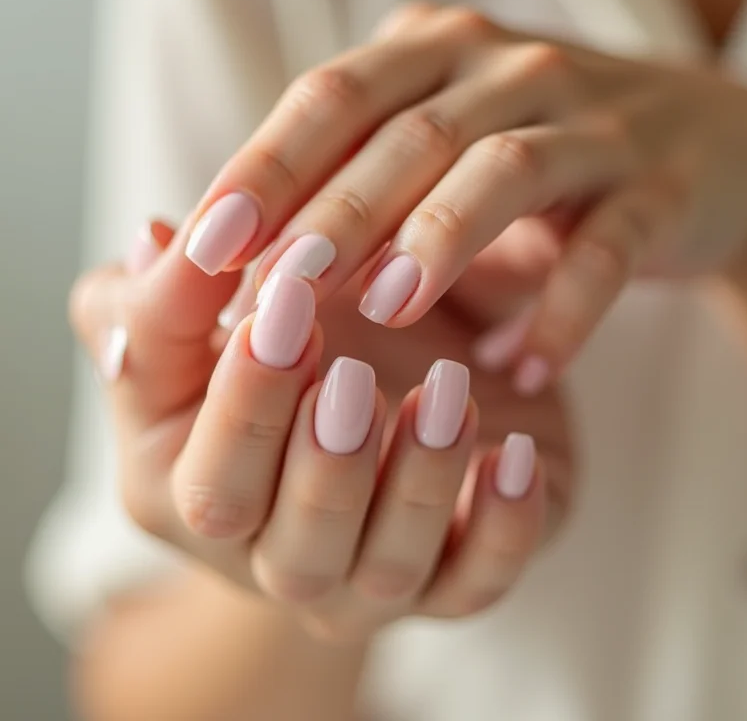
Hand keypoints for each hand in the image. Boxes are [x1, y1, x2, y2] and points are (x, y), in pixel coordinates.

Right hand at [69, 220, 573, 639]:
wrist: (348, 408)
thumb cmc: (270, 361)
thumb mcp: (205, 323)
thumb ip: (171, 294)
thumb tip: (154, 240)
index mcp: (200, 505)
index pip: (215, 484)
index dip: (245, 404)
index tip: (282, 309)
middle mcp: (281, 561)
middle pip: (298, 547)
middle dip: (327, 463)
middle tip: (356, 376)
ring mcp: (369, 579)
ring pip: (389, 567)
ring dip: (418, 483)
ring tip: (446, 392)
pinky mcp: (453, 572)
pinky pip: (479, 581)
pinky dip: (504, 527)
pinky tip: (517, 454)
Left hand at [185, 2, 746, 392]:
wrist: (696, 145)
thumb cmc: (531, 158)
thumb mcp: (435, 148)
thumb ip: (349, 179)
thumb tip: (232, 254)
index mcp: (435, 54)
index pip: (332, 100)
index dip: (264, 170)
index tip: (203, 248)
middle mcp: (508, 71)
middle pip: (409, 135)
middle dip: (338, 214)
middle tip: (278, 288)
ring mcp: (591, 123)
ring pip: (504, 171)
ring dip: (441, 242)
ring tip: (391, 311)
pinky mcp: (659, 186)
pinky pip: (607, 248)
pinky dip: (566, 308)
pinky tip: (524, 367)